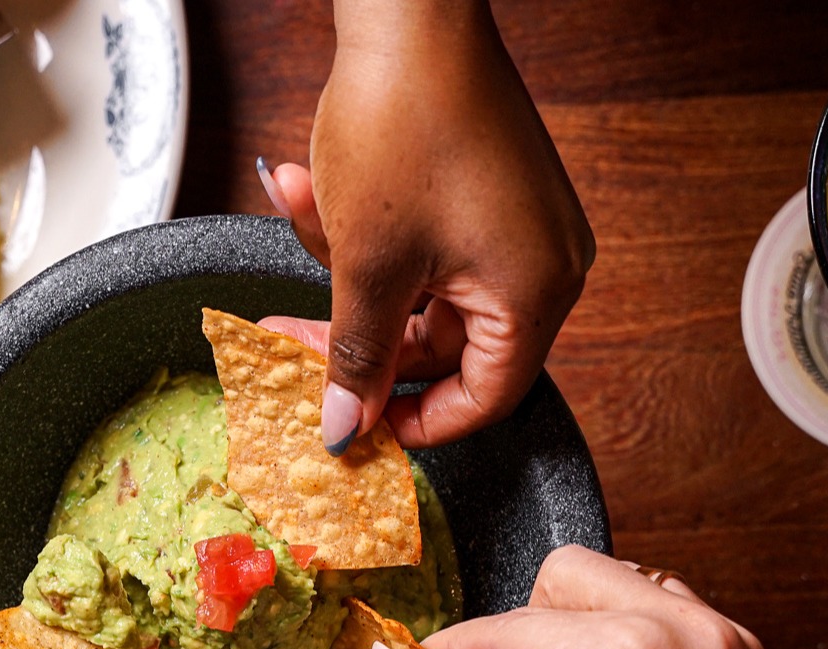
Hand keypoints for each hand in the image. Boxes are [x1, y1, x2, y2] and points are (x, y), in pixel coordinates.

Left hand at [258, 0, 593, 451]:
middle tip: (283, 340)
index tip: (353, 425)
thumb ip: (357, 355)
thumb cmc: (405, 122)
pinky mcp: (487, 191)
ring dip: (345, 266)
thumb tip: (345, 428)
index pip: (483, 398)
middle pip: (440, 345)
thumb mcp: (367, 261)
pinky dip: (366, 229)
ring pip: (418, 290)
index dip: (415, 422)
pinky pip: (423, 243)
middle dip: (351, 332)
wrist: (410, 11)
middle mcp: (543, 264)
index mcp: (535, 293)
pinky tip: (307, 186)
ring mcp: (518, 225)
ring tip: (297, 205)